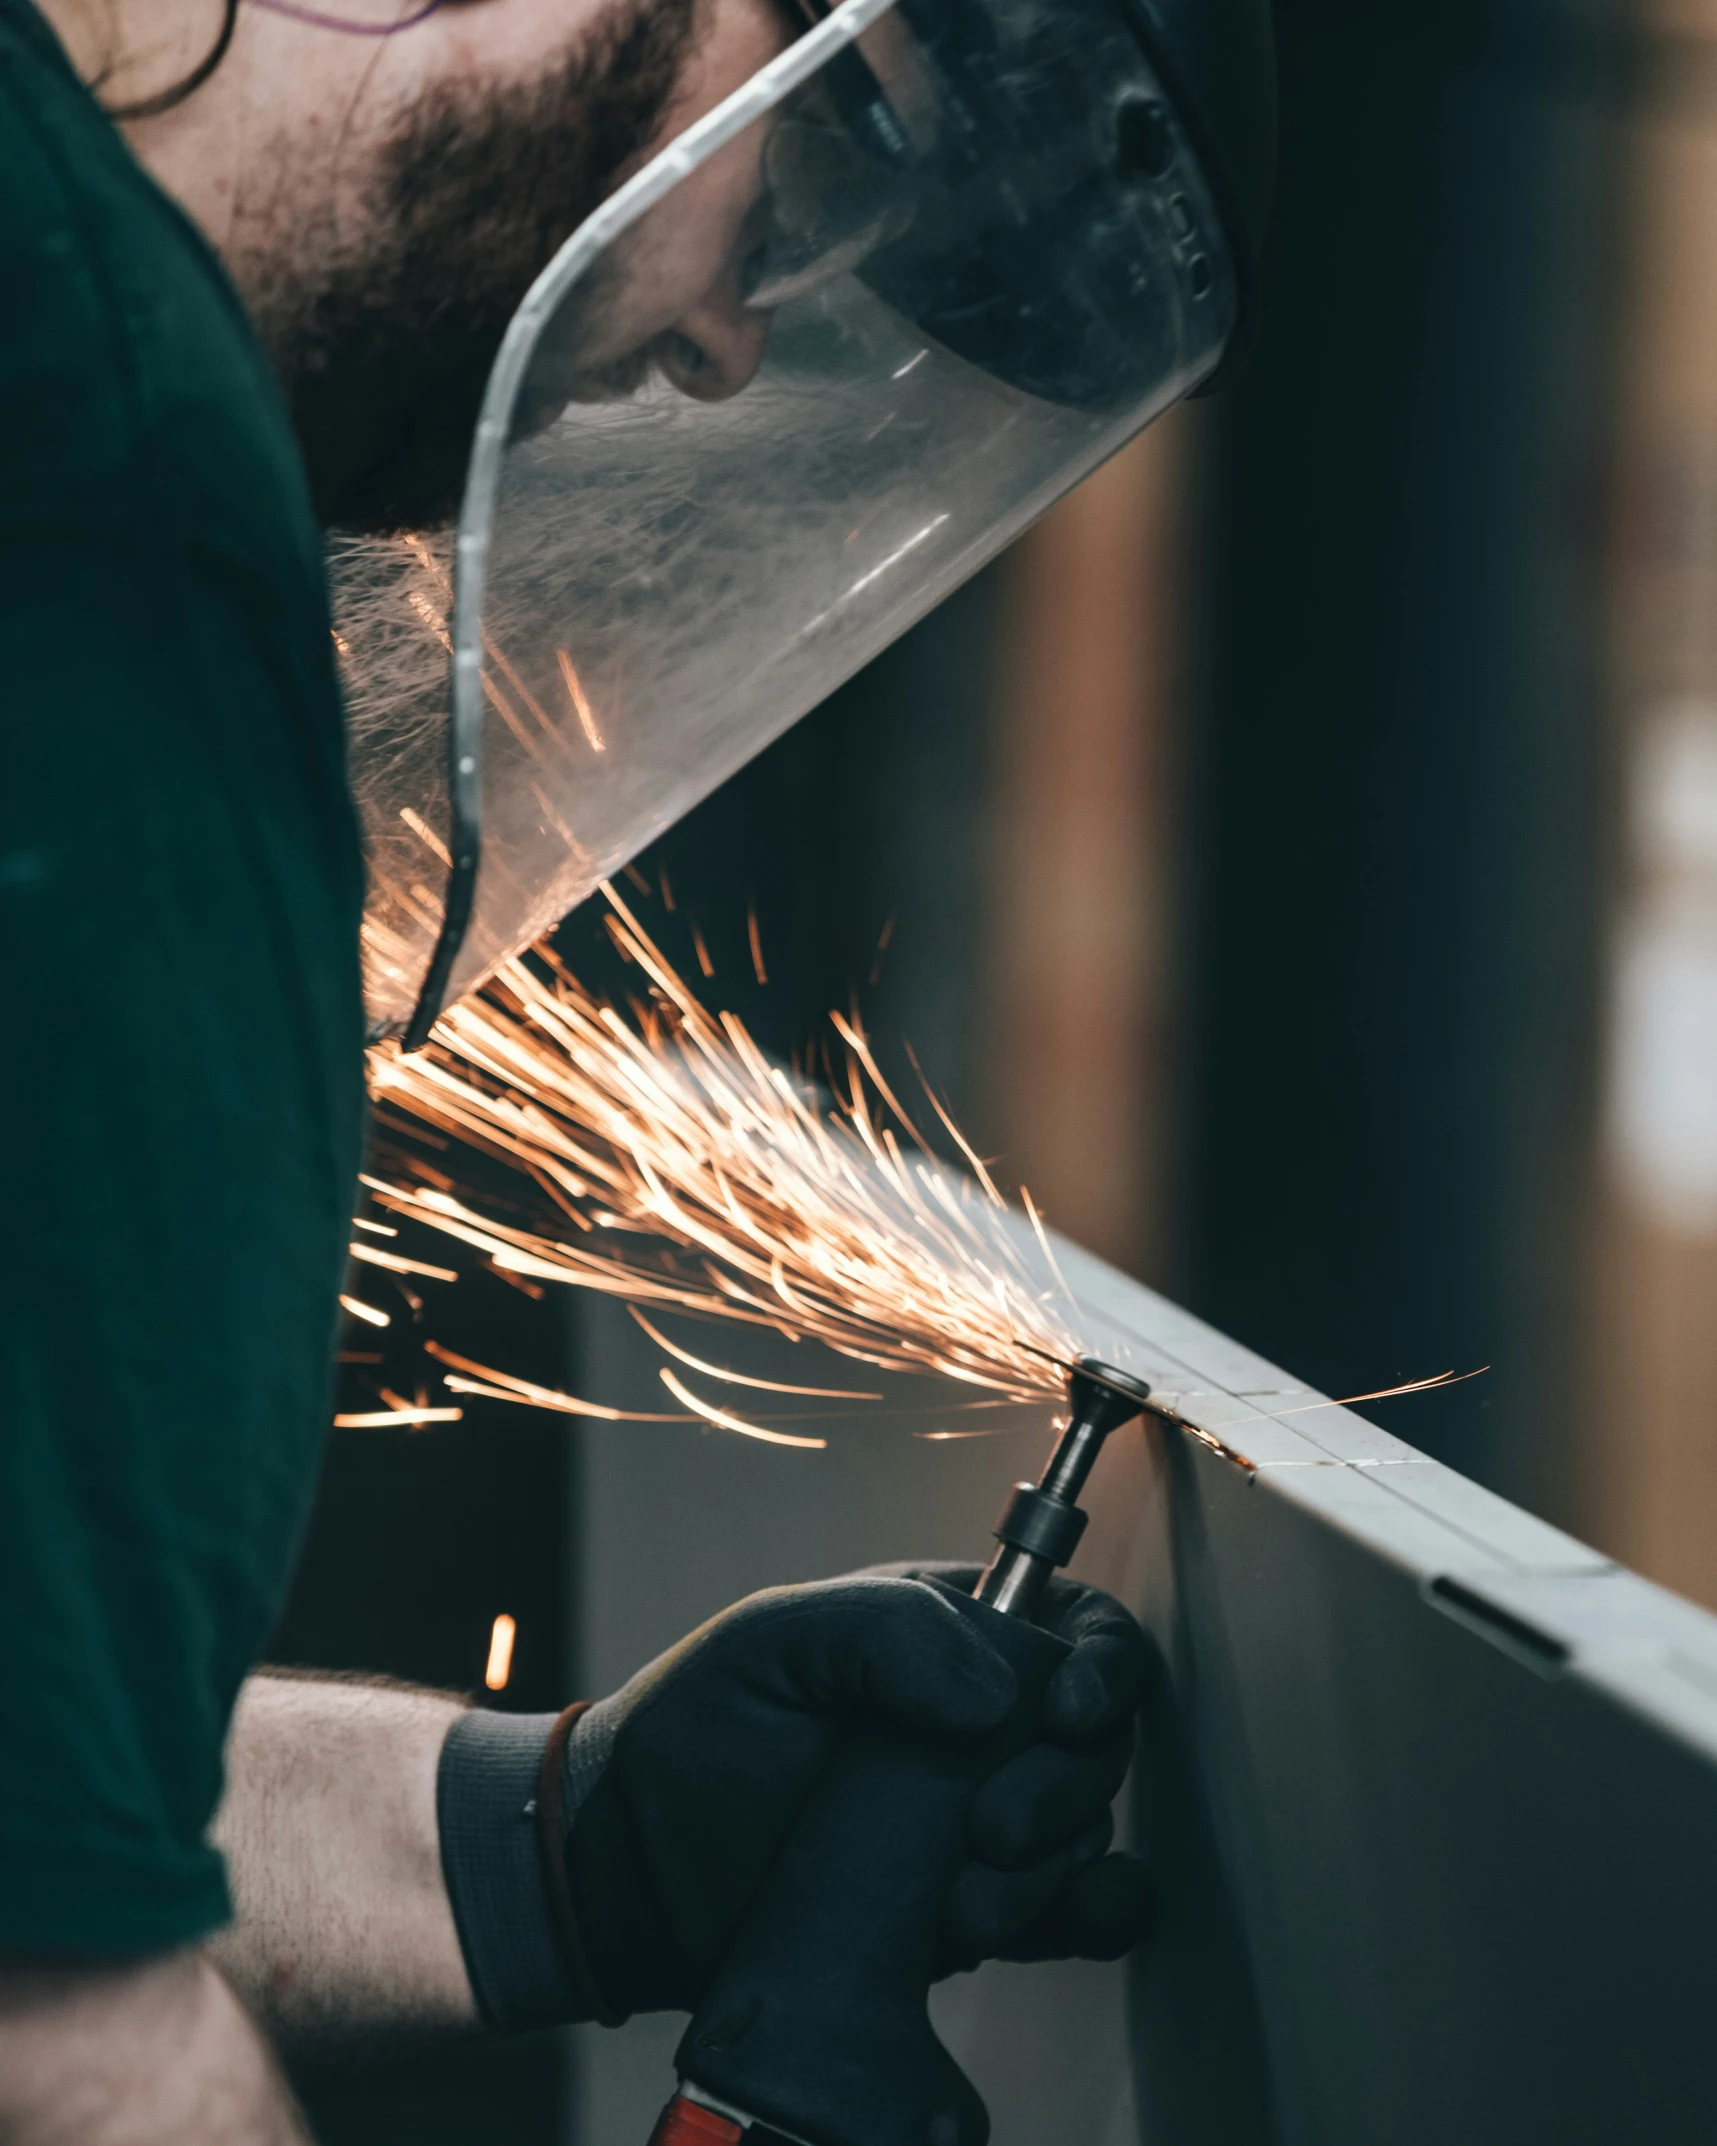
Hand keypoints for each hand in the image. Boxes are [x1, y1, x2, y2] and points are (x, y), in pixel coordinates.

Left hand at [561, 1568, 1155, 2018]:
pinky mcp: (975, 1905)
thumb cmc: (696, 1729)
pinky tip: (1065, 1923)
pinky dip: (1095, 1914)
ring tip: (963, 1905)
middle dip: (1064, 1787)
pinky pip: (1076, 1908)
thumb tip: (997, 1694)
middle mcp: (983, 1721)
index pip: (1076, 1627)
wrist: (637, 1873)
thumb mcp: (772, 1638)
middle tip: (986, 1830)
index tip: (1065, 1713)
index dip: (1101, 1666)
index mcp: (948, 1634)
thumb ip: (882, 1631)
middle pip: (1097, 1739)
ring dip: (1052, 1869)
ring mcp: (981, 1818)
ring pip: (1086, 1829)